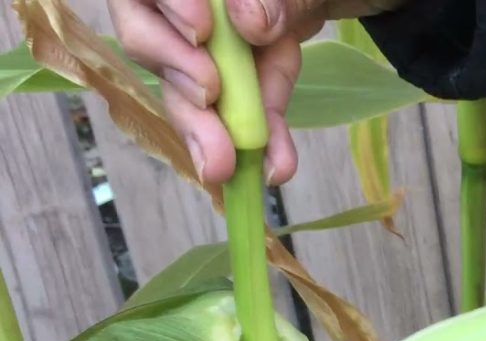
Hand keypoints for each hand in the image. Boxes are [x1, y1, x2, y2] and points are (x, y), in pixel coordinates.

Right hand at [109, 0, 404, 184]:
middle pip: (148, 41)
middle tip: (206, 100)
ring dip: (208, 130)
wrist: (324, 3)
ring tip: (224, 164)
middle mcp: (175, 14)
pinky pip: (239, 121)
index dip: (168, 7)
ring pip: (186, 93)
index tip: (202, 32)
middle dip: (178, 77)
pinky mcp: (232, 96)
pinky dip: (262, 144)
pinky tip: (275, 166)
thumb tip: (250, 22)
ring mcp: (200, 56)